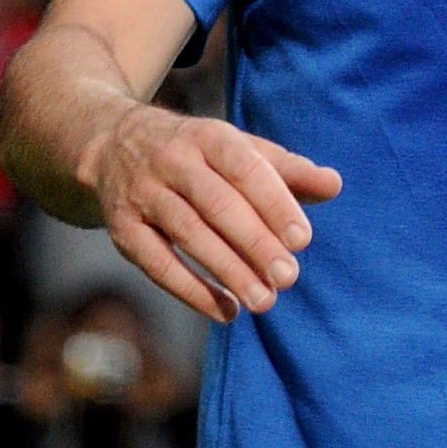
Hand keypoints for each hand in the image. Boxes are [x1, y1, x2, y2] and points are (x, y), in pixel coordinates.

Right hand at [82, 101, 341, 323]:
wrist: (112, 144)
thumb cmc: (198, 155)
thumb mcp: (239, 150)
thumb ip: (287, 170)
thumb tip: (334, 184)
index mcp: (208, 136)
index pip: (245, 168)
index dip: (274, 204)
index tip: (302, 240)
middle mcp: (171, 160)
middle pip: (216, 204)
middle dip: (254, 242)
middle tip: (288, 277)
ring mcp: (142, 193)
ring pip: (188, 234)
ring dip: (228, 271)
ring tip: (264, 302)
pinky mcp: (122, 227)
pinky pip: (158, 263)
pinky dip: (192, 290)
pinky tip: (226, 311)